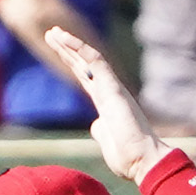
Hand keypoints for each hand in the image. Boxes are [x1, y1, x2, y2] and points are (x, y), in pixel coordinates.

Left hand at [41, 25, 170, 184]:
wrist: (144, 161)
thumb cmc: (129, 158)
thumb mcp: (107, 142)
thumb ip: (100, 130)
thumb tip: (95, 125)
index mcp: (106, 103)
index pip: (85, 77)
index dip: (71, 62)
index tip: (57, 49)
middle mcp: (109, 91)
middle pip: (84, 65)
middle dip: (67, 49)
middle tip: (52, 34)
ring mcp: (112, 88)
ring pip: (88, 58)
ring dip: (70, 45)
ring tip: (53, 33)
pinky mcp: (114, 87)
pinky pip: (95, 61)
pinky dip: (80, 48)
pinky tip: (65, 38)